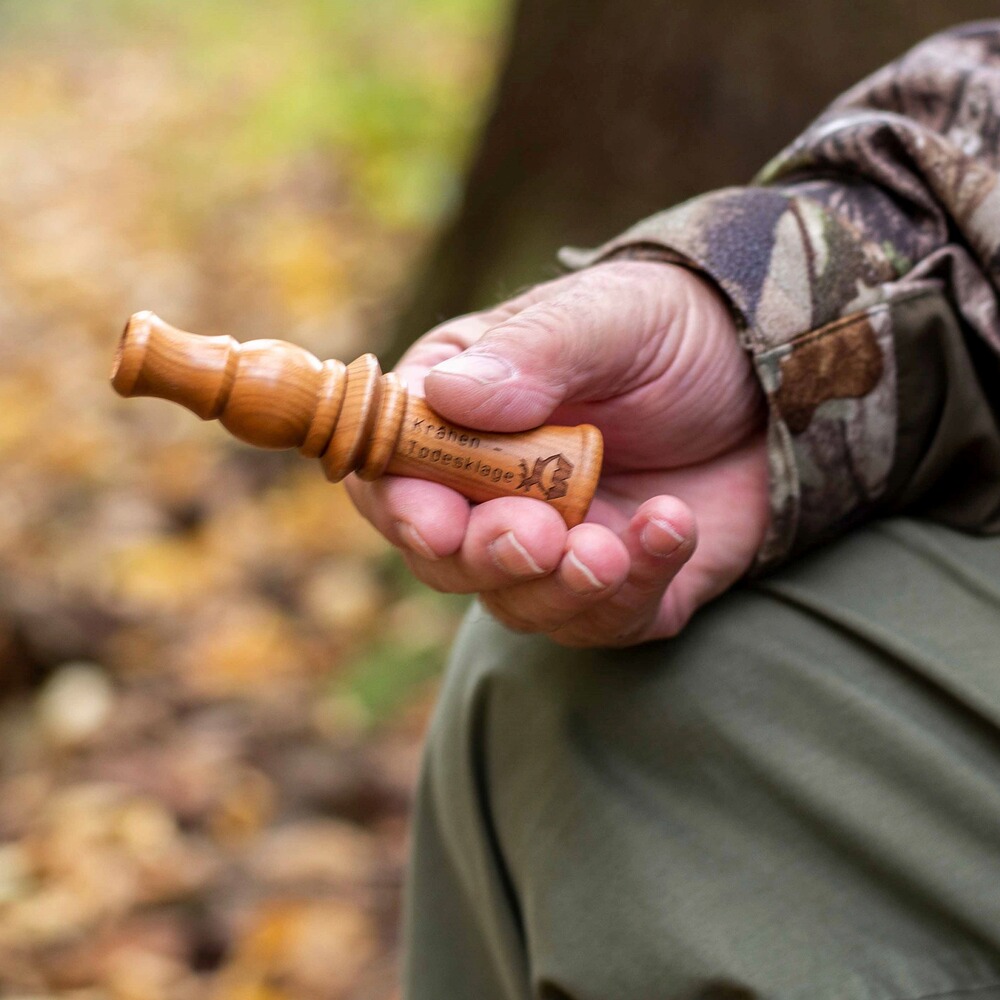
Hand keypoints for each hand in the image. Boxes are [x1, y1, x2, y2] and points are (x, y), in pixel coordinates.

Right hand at [347, 260, 769, 645]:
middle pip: (445, 555)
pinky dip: (637, 586)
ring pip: (520, 603)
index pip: (392, 471)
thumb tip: (450, 396)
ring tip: (609, 549)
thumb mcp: (611, 316)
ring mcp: (559, 546)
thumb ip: (535, 353)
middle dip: (485, 556)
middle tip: (537, 535)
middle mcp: (496, 490)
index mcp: (463, 413)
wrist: (780, 376)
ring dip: (558, 588)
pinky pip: (611, 620)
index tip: (436, 519)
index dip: (400, 503)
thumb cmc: (676, 329)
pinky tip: (672, 525)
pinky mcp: (624, 588)